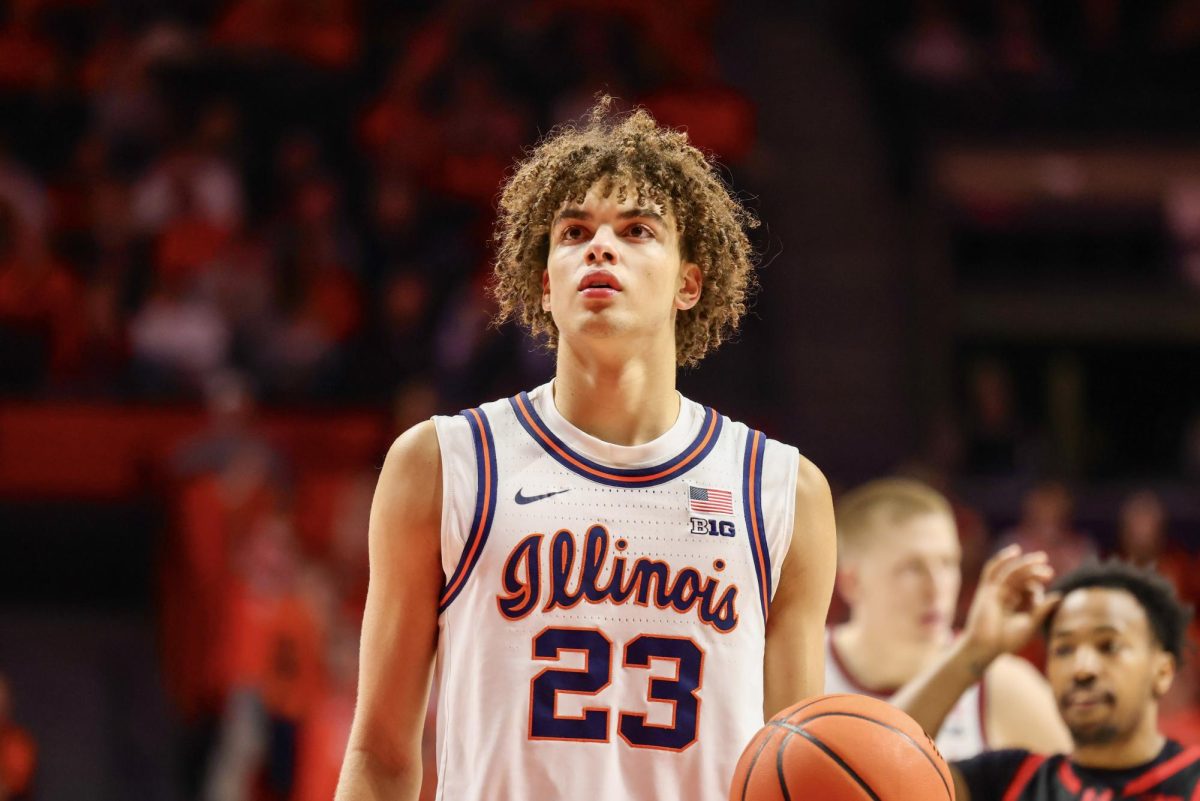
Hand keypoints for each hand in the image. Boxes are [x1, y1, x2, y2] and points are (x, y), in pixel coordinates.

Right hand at [962, 545, 1060, 663]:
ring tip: (1042, 559)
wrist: (984, 647)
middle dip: (1035, 572)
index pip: (1028, 589)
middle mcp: (1003, 594)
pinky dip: (1002, 559)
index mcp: (1012, 604)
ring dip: (1025, 564)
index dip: (1037, 591)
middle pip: (1020, 577)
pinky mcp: (986, 590)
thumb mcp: (1029, 624)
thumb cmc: (1005, 641)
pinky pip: (993, 570)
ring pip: (1011, 572)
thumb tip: (1059, 595)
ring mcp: (994, 591)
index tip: (1041, 601)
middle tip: (1049, 572)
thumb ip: (1042, 610)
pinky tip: (1015, 551)